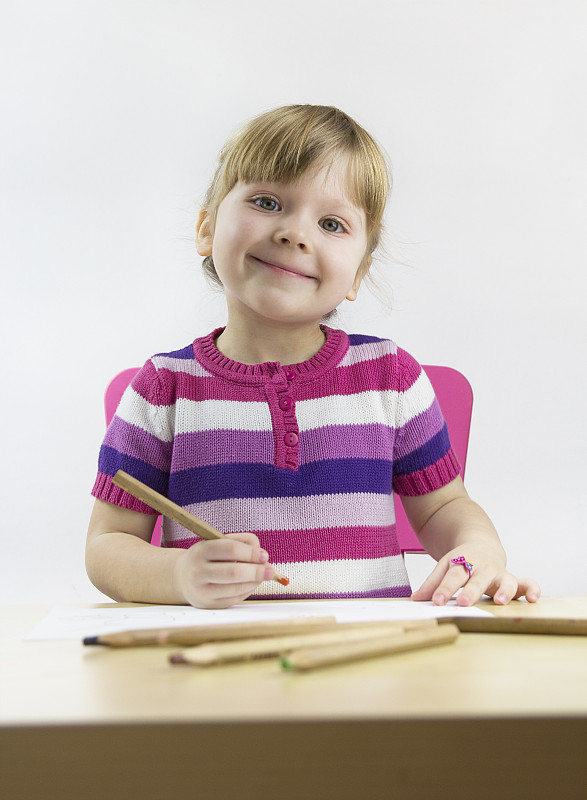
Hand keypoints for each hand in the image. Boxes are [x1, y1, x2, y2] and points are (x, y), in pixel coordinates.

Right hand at [173, 532, 274, 608]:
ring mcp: (201, 591)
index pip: (231, 549)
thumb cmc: (207, 557)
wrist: (182, 577)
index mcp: (201, 550)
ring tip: (261, 577)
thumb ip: (242, 542)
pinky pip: (234, 599)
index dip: (251, 552)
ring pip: (236, 588)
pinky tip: (250, 584)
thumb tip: (262, 556)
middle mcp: (198, 571)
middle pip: (234, 572)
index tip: (264, 556)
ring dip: (254, 583)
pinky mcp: (208, 605)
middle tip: (270, 571)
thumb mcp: (218, 542)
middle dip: (256, 572)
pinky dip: (247, 591)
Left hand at [411, 546, 540, 606]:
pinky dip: (532, 589)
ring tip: (499, 601)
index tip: (436, 601)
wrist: (481, 545)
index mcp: (462, 563)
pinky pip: (527, 583)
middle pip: (477, 579)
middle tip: (464, 603)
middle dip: (471, 591)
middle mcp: (482, 568)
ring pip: (505, 581)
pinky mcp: (514, 580)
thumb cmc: (461, 561)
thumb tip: (415, 599)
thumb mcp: (445, 567)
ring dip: (503, 591)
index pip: (452, 576)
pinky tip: (533, 599)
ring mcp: (500, 574)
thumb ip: (432, 584)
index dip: (444, 589)